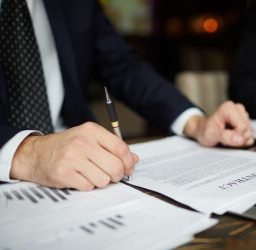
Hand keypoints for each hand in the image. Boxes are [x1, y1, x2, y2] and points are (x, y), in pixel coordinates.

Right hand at [10, 122, 138, 190]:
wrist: (35, 154)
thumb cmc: (66, 146)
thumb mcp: (90, 139)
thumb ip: (112, 147)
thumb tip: (134, 159)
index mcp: (91, 131)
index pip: (121, 148)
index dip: (128, 162)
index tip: (128, 168)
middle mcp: (82, 142)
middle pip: (115, 166)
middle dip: (117, 175)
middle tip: (111, 175)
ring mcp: (72, 158)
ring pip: (103, 180)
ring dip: (100, 181)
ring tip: (91, 174)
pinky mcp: (63, 173)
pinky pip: (88, 186)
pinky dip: (87, 185)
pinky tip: (79, 177)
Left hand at [183, 101, 253, 146]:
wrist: (202, 131)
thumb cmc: (204, 131)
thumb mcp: (211, 135)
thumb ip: (225, 136)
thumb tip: (240, 139)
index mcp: (229, 108)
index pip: (243, 127)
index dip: (235, 137)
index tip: (223, 138)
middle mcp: (237, 108)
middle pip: (247, 130)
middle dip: (237, 139)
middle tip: (224, 138)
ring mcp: (243, 115)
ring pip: (250, 133)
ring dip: (239, 140)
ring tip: (227, 137)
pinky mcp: (245, 122)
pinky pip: (250, 135)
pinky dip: (242, 140)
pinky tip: (232, 137)